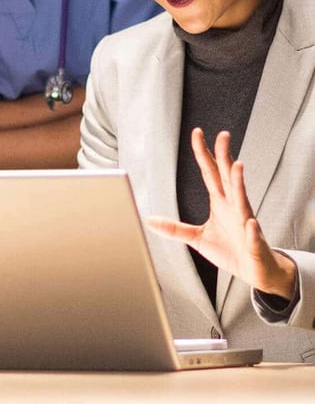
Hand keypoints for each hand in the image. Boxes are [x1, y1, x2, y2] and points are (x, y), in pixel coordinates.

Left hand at [147, 128, 296, 298]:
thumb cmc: (229, 249)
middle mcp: (234, 206)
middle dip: (225, 156)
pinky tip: (250, 222)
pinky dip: (251, 228)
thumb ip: (175, 228)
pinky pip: (252, 233)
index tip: (197, 133)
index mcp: (220, 202)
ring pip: (242, 198)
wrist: (253, 270)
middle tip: (222, 135)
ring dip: (239, 182)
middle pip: (227, 176)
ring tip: (237, 167)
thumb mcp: (196, 238)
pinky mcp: (253, 242)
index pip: (210, 172)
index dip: (203, 153)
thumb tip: (150, 221)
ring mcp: (245, 222)